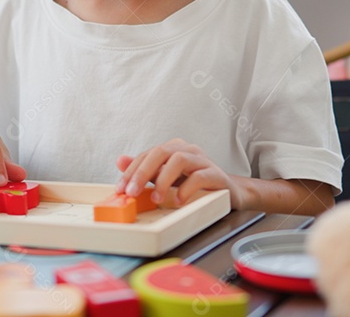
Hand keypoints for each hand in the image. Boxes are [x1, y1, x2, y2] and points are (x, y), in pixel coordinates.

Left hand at [115, 138, 239, 207]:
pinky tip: (178, 201)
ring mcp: (202, 160)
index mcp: (173, 149)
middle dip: (142, 172)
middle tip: (132, 193)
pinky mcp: (216, 174)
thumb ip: (145, 170)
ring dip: (163, 180)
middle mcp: (187, 150)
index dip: (131, 171)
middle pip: (161, 152)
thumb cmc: (195, 183)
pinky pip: (199, 177)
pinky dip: (185, 189)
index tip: (121, 189)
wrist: (229, 192)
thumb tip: (120, 160)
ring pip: (179, 160)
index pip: (147, 154)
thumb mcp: (165, 177)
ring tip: (156, 199)